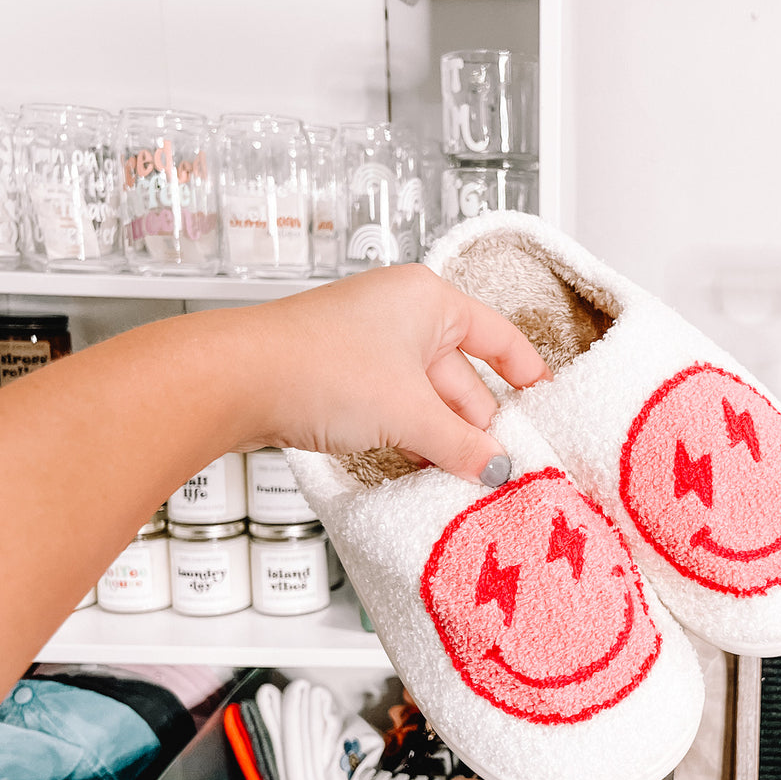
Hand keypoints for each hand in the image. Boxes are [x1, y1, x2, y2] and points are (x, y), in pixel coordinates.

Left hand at [230, 264, 549, 482]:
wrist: (233, 381)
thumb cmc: (318, 368)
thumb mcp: (409, 415)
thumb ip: (463, 445)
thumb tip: (497, 468)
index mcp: (429, 301)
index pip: (499, 338)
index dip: (528, 374)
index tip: (547, 406)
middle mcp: (401, 315)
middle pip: (462, 376)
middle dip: (477, 425)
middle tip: (499, 469)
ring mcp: (368, 344)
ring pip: (425, 398)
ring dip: (442, 438)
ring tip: (461, 479)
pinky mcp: (340, 375)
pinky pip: (393, 408)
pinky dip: (409, 437)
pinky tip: (419, 470)